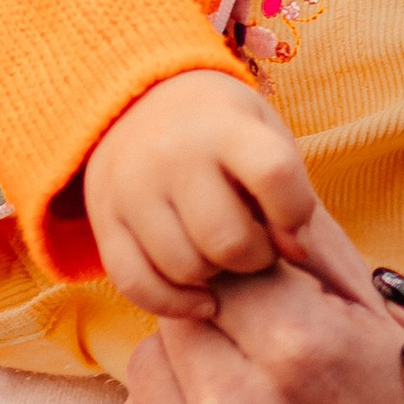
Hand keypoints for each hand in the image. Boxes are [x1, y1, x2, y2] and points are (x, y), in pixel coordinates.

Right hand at [84, 73, 318, 322]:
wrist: (139, 99)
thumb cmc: (223, 130)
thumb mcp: (263, 134)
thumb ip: (291, 191)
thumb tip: (299, 254)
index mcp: (225, 125)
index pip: (273, 174)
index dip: (295, 215)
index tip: (295, 230)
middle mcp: (173, 153)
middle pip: (227, 239)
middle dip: (254, 258)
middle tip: (256, 247)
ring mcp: (131, 188)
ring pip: (184, 269)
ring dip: (215, 280)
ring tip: (223, 257)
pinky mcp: (104, 220)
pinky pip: (137, 285)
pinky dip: (173, 304)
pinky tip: (199, 298)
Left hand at [108, 259, 403, 403]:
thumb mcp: (391, 335)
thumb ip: (319, 256)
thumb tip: (256, 196)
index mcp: (301, 347)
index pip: (222, 268)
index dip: (248, 286)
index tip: (270, 311)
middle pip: (178, 319)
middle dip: (215, 331)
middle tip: (260, 367)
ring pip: (145, 377)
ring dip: (184, 383)